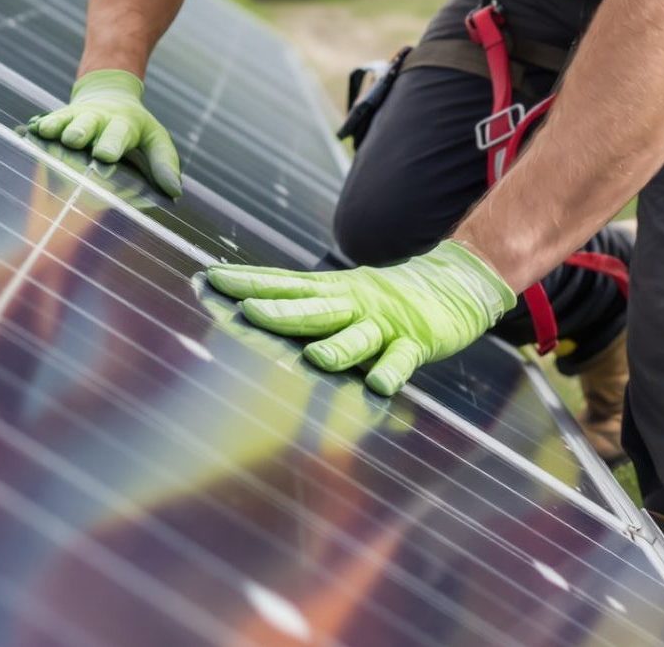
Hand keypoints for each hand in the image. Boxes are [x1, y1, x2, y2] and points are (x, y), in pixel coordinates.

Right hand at [28, 70, 180, 199]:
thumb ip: (164, 162)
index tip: (105, 154)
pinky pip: (46, 120)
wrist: (109, 94)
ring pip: (64, 119)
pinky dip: (37, 125)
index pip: (119, 134)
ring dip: (56, 125)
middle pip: (88, 122)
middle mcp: (98, 119)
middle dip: (81, 130)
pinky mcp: (58, 119)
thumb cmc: (135, 128)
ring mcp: (75, 117)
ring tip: (46, 131)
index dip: (111, 143)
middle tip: (74, 139)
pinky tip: (27, 130)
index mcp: (123, 124)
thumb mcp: (156, 139)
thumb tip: (175, 191)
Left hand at [205, 240, 514, 394]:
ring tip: (312, 358)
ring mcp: (383, 323)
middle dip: (278, 311)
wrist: (456, 283)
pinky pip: (401, 360)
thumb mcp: (341, 294)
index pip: (282, 285)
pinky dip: (390, 372)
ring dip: (335, 347)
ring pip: (355, 336)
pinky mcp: (415, 342)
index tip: (208, 278)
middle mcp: (353, 302)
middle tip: (244, 311)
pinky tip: (378, 386)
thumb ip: (302, 305)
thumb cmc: (385, 299)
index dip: (247, 282)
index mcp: (331, 291)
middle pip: (311, 308)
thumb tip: (247, 309)